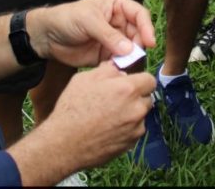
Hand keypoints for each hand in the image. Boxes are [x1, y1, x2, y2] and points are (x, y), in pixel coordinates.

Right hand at [10, 62, 154, 181]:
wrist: (64, 144)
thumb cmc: (72, 109)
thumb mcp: (84, 79)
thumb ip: (107, 71)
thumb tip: (120, 71)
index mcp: (127, 89)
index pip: (149, 80)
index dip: (140, 80)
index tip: (131, 83)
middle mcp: (136, 109)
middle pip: (147, 98)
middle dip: (136, 96)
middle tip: (118, 99)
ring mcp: (135, 128)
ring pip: (141, 115)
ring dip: (132, 113)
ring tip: (110, 115)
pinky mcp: (131, 144)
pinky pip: (135, 131)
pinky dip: (127, 128)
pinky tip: (109, 128)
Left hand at [28, 0, 156, 68]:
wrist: (47, 37)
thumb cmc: (66, 19)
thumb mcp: (88, 21)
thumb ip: (109, 35)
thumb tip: (129, 49)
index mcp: (117, 5)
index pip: (139, 14)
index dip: (146, 28)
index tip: (149, 42)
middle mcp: (119, 21)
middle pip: (138, 34)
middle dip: (138, 45)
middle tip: (133, 57)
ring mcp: (114, 38)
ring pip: (131, 49)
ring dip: (130, 58)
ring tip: (122, 64)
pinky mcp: (107, 54)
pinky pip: (120, 61)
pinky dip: (120, 66)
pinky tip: (114, 69)